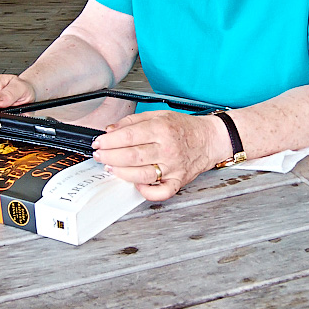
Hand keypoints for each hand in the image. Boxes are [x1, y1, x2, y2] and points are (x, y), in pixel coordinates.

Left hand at [91, 110, 228, 200]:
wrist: (209, 139)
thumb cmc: (184, 128)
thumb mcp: (159, 115)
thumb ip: (133, 121)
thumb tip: (111, 130)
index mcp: (162, 129)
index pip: (128, 136)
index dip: (109, 140)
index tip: (98, 142)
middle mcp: (168, 149)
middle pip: (131, 156)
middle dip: (109, 157)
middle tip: (99, 156)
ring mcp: (173, 167)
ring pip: (141, 175)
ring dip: (121, 173)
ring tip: (110, 168)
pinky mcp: (178, 181)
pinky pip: (161, 192)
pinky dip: (146, 192)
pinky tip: (136, 184)